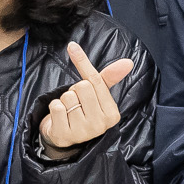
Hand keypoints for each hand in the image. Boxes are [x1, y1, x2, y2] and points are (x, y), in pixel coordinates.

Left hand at [39, 41, 135, 159]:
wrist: (67, 137)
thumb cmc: (85, 111)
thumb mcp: (98, 95)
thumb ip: (109, 77)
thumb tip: (128, 62)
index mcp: (112, 114)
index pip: (96, 81)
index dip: (82, 62)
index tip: (72, 46)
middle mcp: (100, 125)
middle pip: (81, 87)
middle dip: (75, 90)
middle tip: (77, 102)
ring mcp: (82, 131)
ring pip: (68, 97)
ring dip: (64, 100)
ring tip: (69, 111)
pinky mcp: (65, 135)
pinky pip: (56, 107)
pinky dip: (55, 107)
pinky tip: (61, 116)